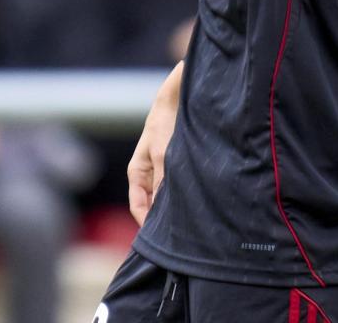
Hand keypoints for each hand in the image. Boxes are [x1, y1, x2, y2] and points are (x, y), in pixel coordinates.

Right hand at [128, 68, 181, 225]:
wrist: (178, 97)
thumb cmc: (166, 124)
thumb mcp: (164, 154)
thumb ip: (163, 181)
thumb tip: (165, 208)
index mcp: (137, 173)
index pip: (138, 207)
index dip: (147, 224)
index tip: (161, 238)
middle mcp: (148, 174)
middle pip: (152, 204)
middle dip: (163, 217)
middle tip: (181, 233)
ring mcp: (161, 168)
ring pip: (166, 195)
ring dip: (176, 205)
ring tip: (193, 219)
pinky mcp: (176, 163)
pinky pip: (177, 184)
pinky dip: (185, 192)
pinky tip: (200, 199)